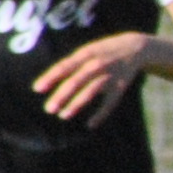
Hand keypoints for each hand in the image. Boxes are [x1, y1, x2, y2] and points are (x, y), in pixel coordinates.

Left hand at [35, 31, 152, 126]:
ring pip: (91, 92)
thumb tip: (49, 80)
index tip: (37, 89)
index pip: (64, 66)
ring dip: (76, 104)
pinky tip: (90, 124)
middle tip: (49, 109)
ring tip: (63, 116)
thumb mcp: (87, 51)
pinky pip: (109, 103)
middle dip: (61, 95)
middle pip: (76, 81)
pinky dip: (101, 114)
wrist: (135, 47)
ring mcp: (109, 76)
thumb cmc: (103, 51)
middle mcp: (97, 65)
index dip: (50, 77)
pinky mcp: (120, 87)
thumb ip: (71, 63)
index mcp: (86, 54)